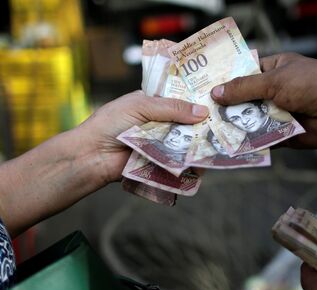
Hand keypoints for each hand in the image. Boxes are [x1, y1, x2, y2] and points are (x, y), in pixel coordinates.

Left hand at [77, 90, 207, 183]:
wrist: (91, 155)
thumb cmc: (110, 124)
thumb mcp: (141, 106)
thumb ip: (172, 108)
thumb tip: (202, 112)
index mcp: (153, 103)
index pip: (180, 98)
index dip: (197, 98)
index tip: (217, 98)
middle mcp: (158, 122)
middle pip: (187, 122)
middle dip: (203, 124)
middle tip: (226, 123)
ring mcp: (160, 143)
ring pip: (185, 143)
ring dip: (198, 144)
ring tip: (219, 143)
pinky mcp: (160, 163)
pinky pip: (179, 162)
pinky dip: (189, 162)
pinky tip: (204, 161)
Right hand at [211, 53, 316, 147]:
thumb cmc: (314, 84)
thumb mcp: (275, 81)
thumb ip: (244, 88)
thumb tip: (216, 93)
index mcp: (273, 69)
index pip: (243, 73)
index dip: (224, 81)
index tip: (201, 88)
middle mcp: (274, 91)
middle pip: (243, 100)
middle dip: (226, 107)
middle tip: (199, 114)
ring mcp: (278, 113)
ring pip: (250, 120)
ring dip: (235, 126)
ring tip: (208, 132)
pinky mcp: (283, 134)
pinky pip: (261, 138)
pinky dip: (249, 142)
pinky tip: (228, 146)